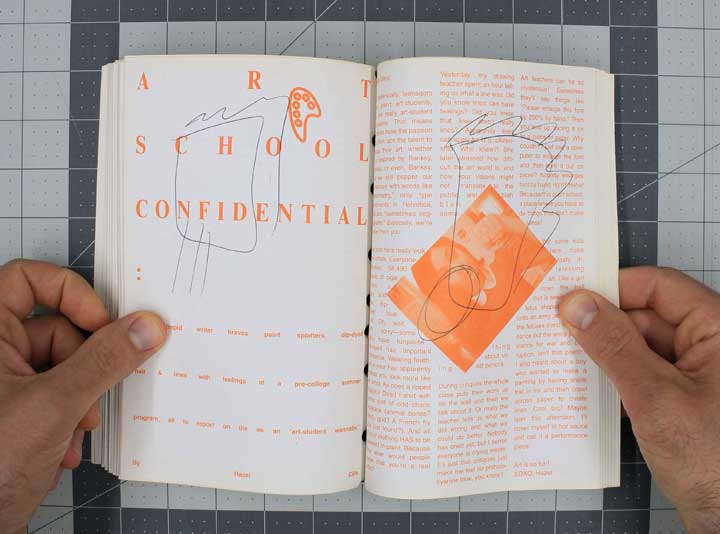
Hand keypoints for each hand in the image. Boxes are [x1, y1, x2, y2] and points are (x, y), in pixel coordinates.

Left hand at [0, 260, 166, 533]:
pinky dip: (68, 419)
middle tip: (93, 391)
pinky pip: (56, 396)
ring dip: (80, 400)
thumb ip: (105, 361)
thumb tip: (146, 328)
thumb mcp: (54, 406)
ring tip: (73, 430)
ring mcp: (2, 386)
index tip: (102, 323)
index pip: (26, 280)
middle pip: (55, 328)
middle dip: (84, 365)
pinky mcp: (15, 413)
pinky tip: (62, 448)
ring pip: (62, 367)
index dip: (70, 294)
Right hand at [560, 267, 719, 533]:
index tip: (569, 299)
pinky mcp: (682, 398)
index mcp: (718, 330)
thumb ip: (613, 346)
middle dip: (603, 325)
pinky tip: (588, 389)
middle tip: (557, 333)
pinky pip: (642, 372)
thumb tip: (576, 305)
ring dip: (605, 354)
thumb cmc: (714, 463)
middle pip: (645, 315)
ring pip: (640, 345)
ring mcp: (696, 373)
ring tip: (566, 362)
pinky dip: (616, 377)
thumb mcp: (654, 397)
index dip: (613, 288)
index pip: (658, 287)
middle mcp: (710, 345)